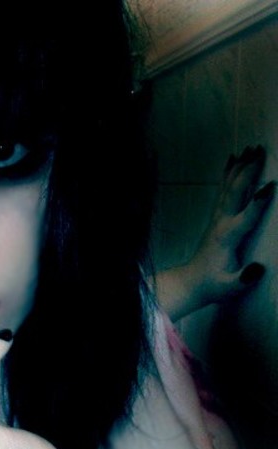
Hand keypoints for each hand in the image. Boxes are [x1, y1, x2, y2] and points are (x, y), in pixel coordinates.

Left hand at [193, 145, 273, 296]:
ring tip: (251, 147)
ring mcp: (217, 218)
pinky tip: (234, 158)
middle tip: (261, 151)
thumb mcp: (229, 288)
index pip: (245, 217)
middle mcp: (221, 223)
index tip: (269, 186)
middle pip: (235, 193)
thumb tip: (257, 269)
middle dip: (248, 172)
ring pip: (229, 187)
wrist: (192, 282)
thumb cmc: (214, 285)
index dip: (257, 203)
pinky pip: (223, 190)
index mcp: (228, 238)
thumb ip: (243, 279)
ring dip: (240, 167)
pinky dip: (229, 173)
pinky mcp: (216, 217)